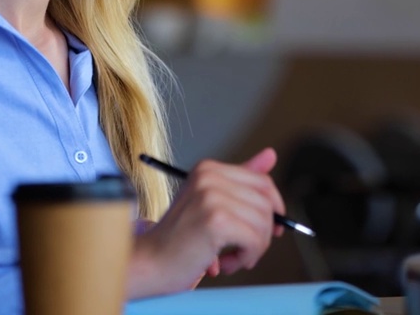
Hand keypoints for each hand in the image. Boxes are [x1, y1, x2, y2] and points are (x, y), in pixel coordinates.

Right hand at [124, 148, 285, 298]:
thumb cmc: (178, 240)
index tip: (269, 230)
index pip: (262, 182)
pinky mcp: (216, 220)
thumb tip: (271, 154)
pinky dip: (246, 258)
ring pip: (263, 223)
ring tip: (230, 259)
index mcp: (208, 169)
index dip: (272, 209)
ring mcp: (212, 196)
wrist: (147, 263)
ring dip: (252, 249)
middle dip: (262, 233)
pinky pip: (254, 240)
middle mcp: (209, 176)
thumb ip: (241, 180)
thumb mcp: (210, 204)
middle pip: (266, 203)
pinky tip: (224, 264)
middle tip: (244, 252)